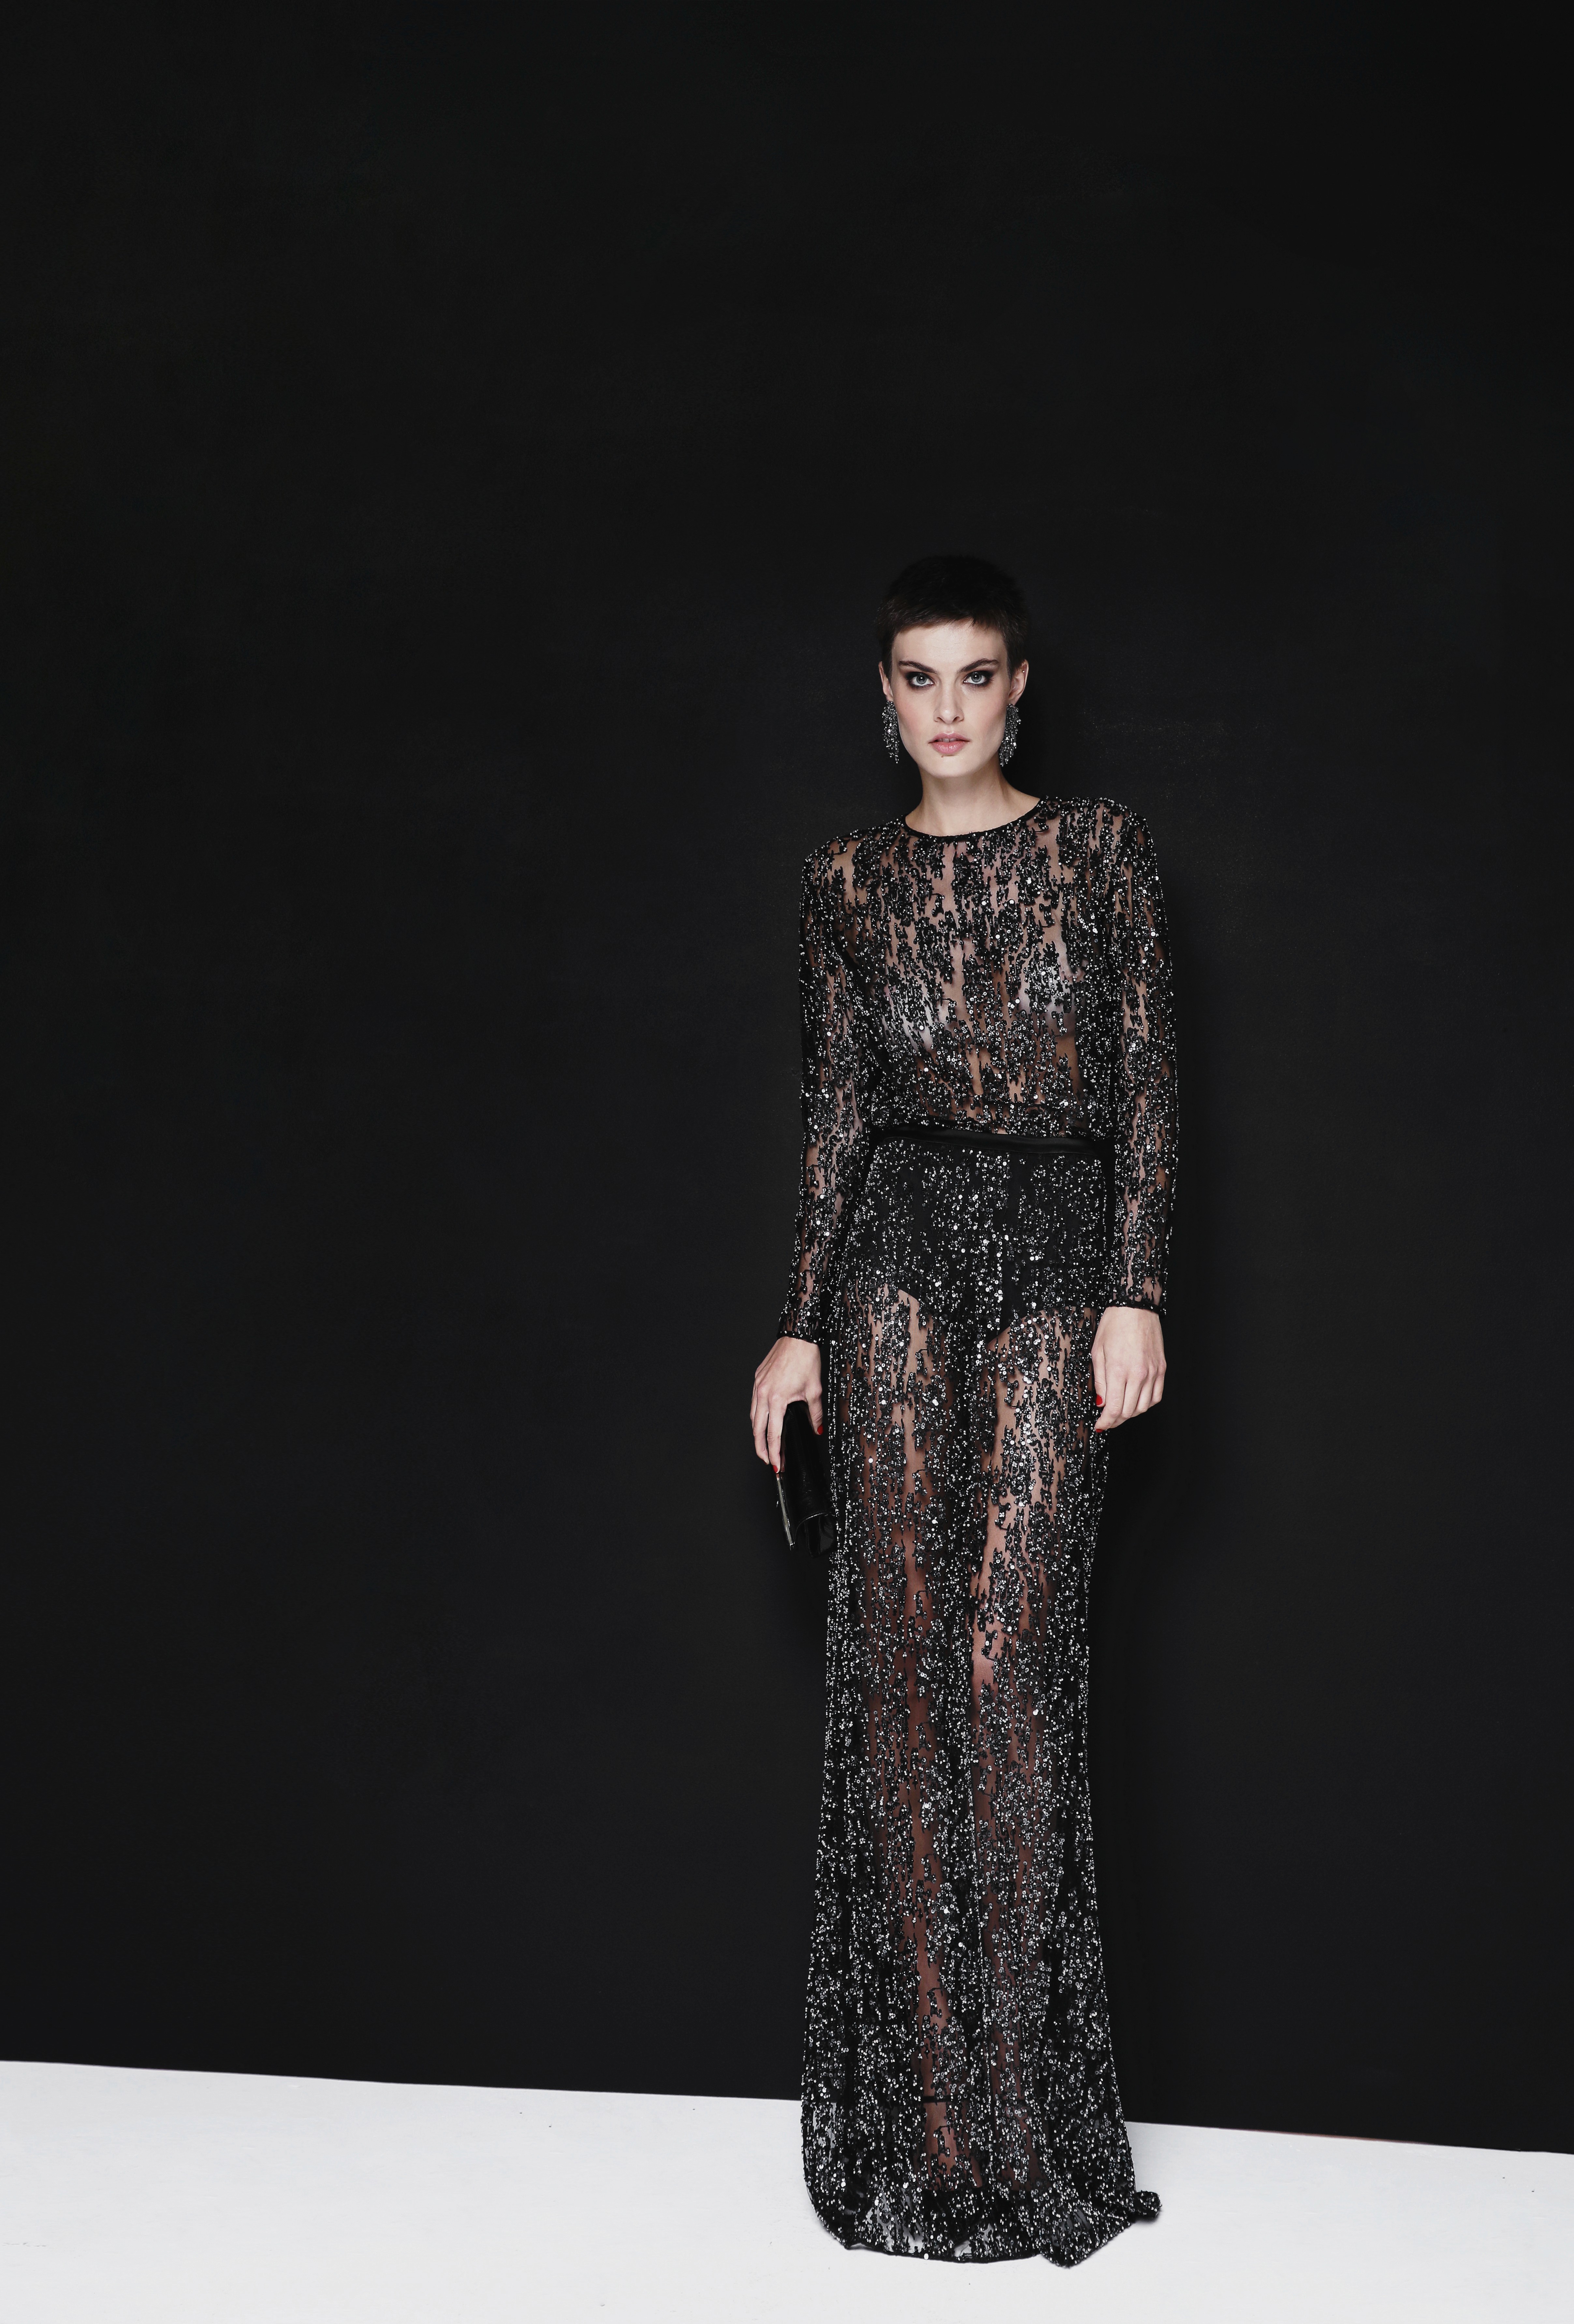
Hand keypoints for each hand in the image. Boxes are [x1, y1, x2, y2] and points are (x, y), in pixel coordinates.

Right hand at [751, 1336, 823, 1469]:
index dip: (775, 1453)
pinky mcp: (757, 1379)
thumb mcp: (814, 1390)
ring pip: (753, 1416)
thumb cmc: (806, 1359)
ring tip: (765, 1445)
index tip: (777, 1465)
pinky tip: (764, 1420)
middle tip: (768, 1461)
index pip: (773, 1434)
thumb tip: (817, 1429)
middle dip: (761, 1449)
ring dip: (757, 1433)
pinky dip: (757, 1415)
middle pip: (757, 1429)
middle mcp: (763, 1394)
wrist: (797, 1337)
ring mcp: (758, 1386)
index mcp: (776, 1399)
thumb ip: (815, 1413)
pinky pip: (754, 1402)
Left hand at [1091, 1307, 1165, 1431]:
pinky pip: (1156, 1396)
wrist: (1136, 1307)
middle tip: (1107, 1420)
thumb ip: (1099, 1380)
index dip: (1106, 1421)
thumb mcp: (1098, 1351)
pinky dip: (1146, 1404)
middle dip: (1115, 1420)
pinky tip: (1136, 1400)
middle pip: (1128, 1411)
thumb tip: (1101, 1403)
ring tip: (1120, 1410)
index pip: (1114, 1408)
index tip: (1100, 1425)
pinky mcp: (1162, 1369)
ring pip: (1143, 1407)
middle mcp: (1138, 1374)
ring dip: (1130, 1413)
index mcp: (1119, 1370)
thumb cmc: (1114, 1325)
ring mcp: (1153, 1372)